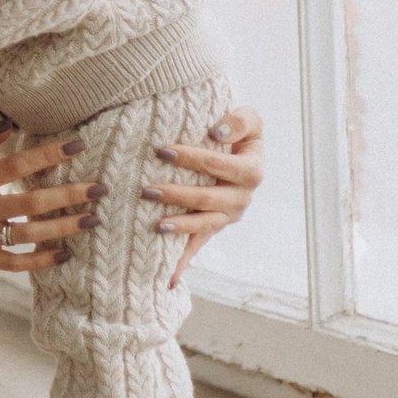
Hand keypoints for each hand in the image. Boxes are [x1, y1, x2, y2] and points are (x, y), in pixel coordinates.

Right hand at [0, 126, 103, 296]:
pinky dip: (42, 260)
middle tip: (100, 188)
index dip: (50, 154)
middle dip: (71, 195)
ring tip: (93, 219)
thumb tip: (9, 125)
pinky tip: (66, 253)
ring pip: (32, 234)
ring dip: (66, 227)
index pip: (17, 165)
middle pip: (34, 203)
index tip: (78, 144)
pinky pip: (18, 263)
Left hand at [143, 105, 265, 287]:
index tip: (162, 150)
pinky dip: (183, 263)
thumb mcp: (248, 117)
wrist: (237, 149)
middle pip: (207, 198)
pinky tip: (167, 279)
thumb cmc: (237, 129)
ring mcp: (227, 217)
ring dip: (179, 226)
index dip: (192, 158)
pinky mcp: (213, 228)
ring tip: (155, 226)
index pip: (219, 165)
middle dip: (176, 194)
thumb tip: (215, 132)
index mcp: (251, 171)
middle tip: (146, 188)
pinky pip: (197, 246)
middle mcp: (241, 198)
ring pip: (203, 225)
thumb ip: (238, 120)